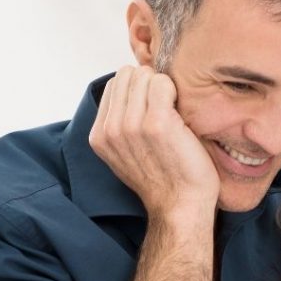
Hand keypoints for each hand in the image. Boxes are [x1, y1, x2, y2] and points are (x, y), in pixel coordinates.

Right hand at [89, 66, 219, 218]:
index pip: (115, 84)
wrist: (181, 206)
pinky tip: (181, 114)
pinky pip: (162, 83)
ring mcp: (131, 125)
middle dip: (149, 84)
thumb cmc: (163, 179)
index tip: (153, 107)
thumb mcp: (126, 153)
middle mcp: (110, 129)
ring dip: (163, 88)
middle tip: (166, 108)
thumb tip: (132, 89)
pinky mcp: (157, 123)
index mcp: (99, 135)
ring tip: (173, 113)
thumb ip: (120, 124)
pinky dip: (175, 91)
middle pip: (128, 75)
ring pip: (144, 76)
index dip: (138, 89)